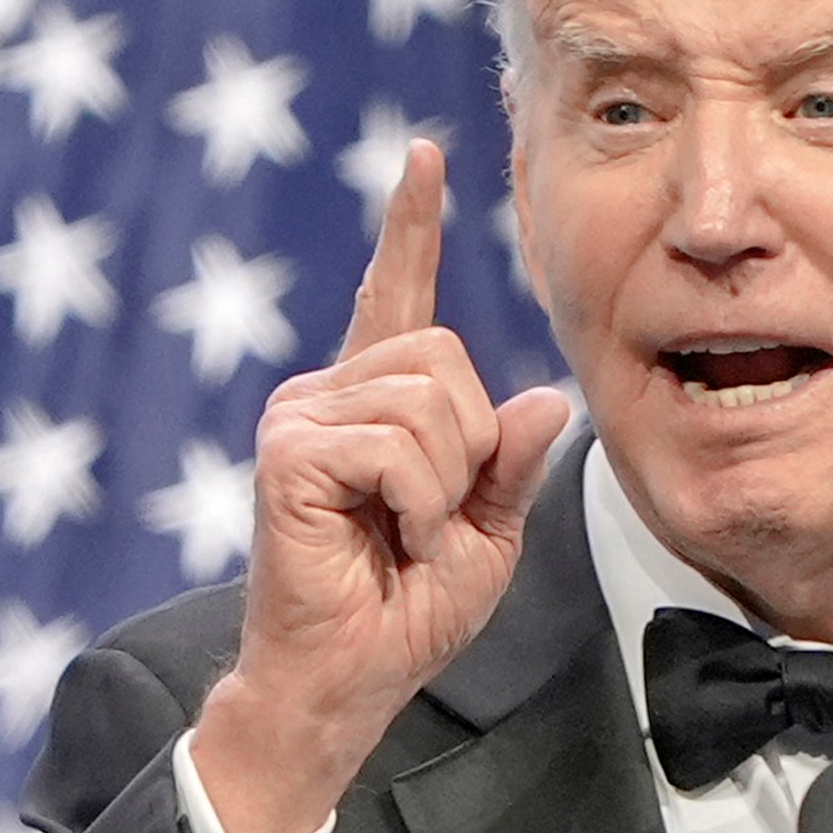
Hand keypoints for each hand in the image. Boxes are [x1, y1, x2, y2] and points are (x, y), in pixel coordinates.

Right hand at [191, 141, 571, 832]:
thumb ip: (513, 465)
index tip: (427, 155)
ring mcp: (302, 415)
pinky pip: (397, 447)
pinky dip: (414, 502)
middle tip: (428, 518)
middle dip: (469, 448)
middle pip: (444, 358)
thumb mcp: (488, 534)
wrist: (348, 677)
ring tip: (400, 532)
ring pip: (429, 403)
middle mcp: (330, 392)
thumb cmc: (408, 610)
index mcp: (377, 403)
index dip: (413, 226)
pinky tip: (381, 536)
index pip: (398, 294)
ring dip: (442, 486)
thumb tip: (544, 398)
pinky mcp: (288, 450)